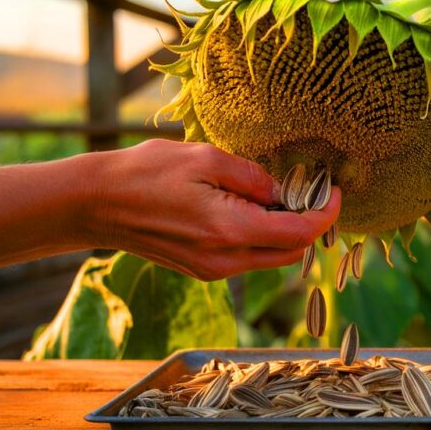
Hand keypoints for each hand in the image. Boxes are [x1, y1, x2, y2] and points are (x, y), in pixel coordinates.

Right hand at [85, 139, 339, 279]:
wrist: (95, 204)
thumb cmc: (144, 173)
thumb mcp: (205, 158)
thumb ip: (253, 176)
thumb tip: (284, 190)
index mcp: (230, 231)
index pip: (299, 233)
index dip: (326, 214)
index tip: (335, 192)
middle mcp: (226, 260)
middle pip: (292, 253)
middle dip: (310, 225)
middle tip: (312, 193)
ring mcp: (213, 271)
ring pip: (273, 258)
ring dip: (286, 231)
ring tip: (278, 195)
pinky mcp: (204, 270)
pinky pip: (249, 258)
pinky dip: (262, 236)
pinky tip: (251, 208)